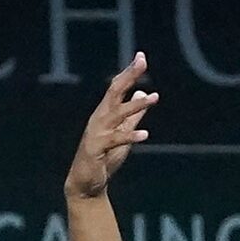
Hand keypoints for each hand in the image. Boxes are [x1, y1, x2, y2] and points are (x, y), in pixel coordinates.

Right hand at [66, 54, 158, 200]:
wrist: (85, 184)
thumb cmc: (103, 158)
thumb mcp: (123, 132)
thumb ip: (133, 115)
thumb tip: (143, 93)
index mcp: (105, 113)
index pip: (117, 87)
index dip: (129, 72)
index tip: (141, 56)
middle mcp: (99, 118)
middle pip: (114, 92)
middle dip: (129, 77)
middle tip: (142, 62)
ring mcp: (97, 133)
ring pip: (116, 114)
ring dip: (135, 106)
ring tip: (154, 98)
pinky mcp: (96, 149)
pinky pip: (115, 140)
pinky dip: (129, 136)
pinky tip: (145, 135)